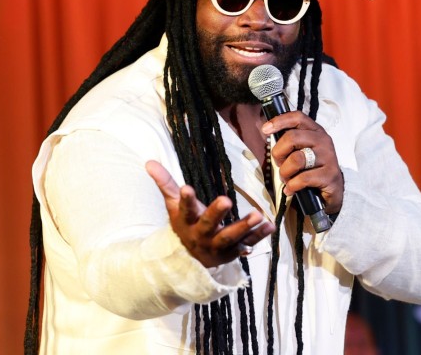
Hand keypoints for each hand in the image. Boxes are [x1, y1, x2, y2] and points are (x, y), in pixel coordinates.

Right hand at [146, 160, 275, 267]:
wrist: (192, 259)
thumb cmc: (185, 224)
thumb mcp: (173, 205)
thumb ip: (165, 183)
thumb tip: (149, 161)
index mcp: (186, 222)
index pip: (184, 210)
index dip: (186, 200)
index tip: (187, 187)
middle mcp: (201, 236)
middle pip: (208, 225)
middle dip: (217, 213)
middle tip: (226, 200)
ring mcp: (218, 246)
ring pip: (231, 237)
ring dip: (244, 227)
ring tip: (258, 215)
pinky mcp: (233, 251)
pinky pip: (247, 244)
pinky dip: (259, 236)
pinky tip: (270, 225)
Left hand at [262, 111, 343, 213]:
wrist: (333, 190)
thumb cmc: (312, 168)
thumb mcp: (302, 150)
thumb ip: (289, 141)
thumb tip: (267, 131)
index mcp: (315, 131)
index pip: (297, 117)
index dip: (279, 121)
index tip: (265, 129)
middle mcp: (323, 140)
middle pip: (292, 138)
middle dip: (278, 153)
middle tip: (279, 164)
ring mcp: (328, 157)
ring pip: (296, 159)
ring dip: (285, 172)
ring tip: (286, 179)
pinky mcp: (330, 175)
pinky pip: (302, 178)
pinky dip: (292, 186)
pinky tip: (291, 189)